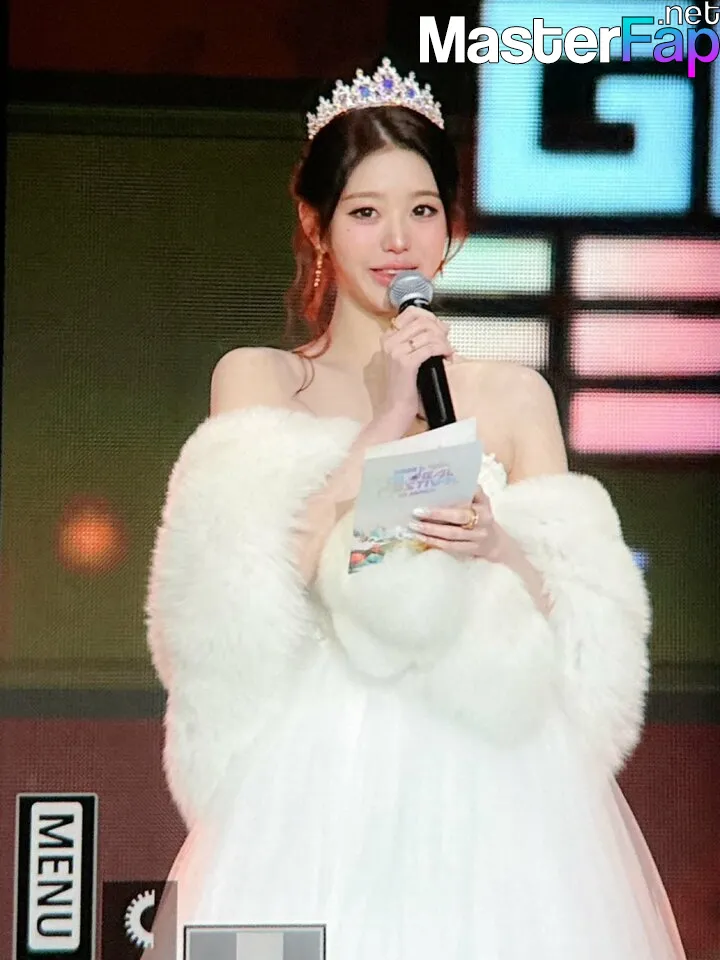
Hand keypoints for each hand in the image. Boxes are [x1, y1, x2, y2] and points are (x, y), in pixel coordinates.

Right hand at [377, 306, 454, 429]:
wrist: (395, 409)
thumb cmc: (404, 386)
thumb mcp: (409, 358)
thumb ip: (421, 340)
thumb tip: (443, 326)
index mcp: (388, 338)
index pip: (411, 313)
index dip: (431, 318)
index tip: (441, 329)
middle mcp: (390, 342)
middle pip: (422, 321)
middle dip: (440, 330)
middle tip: (447, 342)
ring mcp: (396, 352)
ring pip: (429, 334)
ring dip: (444, 342)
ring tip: (448, 352)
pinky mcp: (406, 363)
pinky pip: (431, 348)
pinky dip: (443, 350)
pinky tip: (447, 356)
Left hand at [407, 486, 500, 559]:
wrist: (493, 541)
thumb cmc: (480, 515)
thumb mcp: (480, 500)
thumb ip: (469, 489)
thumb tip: (446, 481)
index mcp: (483, 507)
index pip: (463, 504)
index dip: (445, 505)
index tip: (426, 502)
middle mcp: (483, 522)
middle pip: (457, 519)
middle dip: (435, 516)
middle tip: (416, 513)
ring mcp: (477, 538)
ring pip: (451, 535)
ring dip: (431, 531)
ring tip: (414, 526)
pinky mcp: (470, 550)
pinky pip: (451, 547)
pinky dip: (435, 542)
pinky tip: (421, 538)